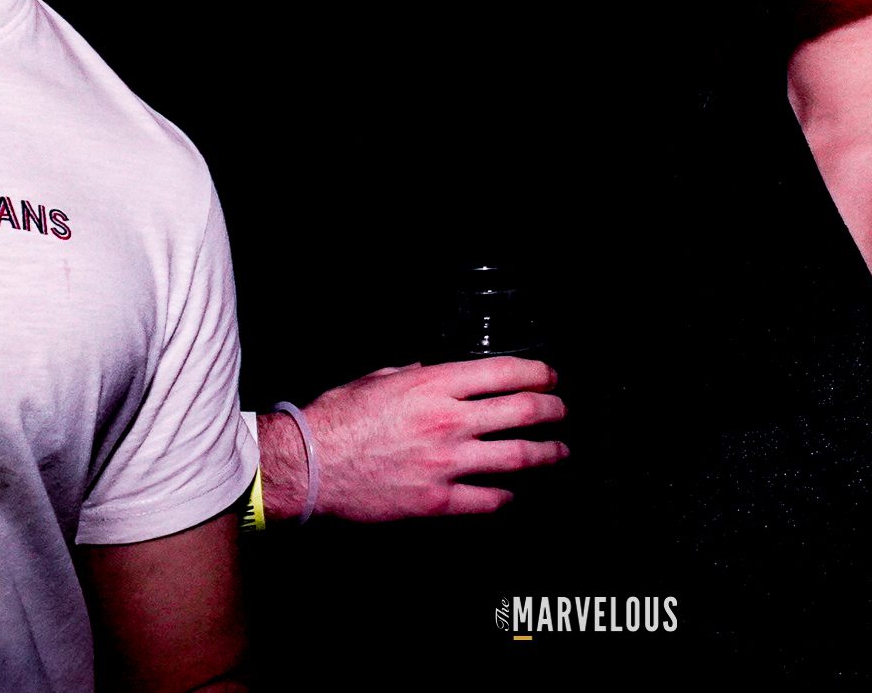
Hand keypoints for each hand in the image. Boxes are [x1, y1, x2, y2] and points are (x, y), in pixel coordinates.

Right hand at [262, 357, 566, 522]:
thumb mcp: (378, 380)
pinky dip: (506, 495)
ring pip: (517, 456)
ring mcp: (446, 463)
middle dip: (552, 410)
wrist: (309, 466)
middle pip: (522, 411)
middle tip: (562, 411)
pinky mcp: (437, 500)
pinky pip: (488, 499)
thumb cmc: (338, 419)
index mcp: (435, 385)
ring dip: (547, 453)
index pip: (506, 372)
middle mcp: (448, 421)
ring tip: (559, 452)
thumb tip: (430, 370)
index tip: (550, 377)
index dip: (538, 373)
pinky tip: (512, 493)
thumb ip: (413, 375)